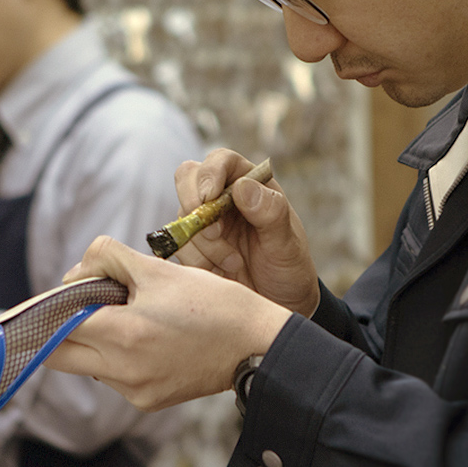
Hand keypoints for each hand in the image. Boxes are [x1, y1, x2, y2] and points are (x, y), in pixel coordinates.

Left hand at [49, 236, 291, 410]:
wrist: (258, 345)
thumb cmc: (212, 303)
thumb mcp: (158, 269)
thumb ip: (107, 260)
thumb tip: (73, 275)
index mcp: (123, 334)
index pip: (56, 325)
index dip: (49, 306)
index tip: (55, 293)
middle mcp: (122, 371)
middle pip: (58, 355)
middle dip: (61, 329)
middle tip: (80, 304)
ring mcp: (134, 391)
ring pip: (86, 366)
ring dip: (91, 342)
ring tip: (125, 317)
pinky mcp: (147, 402)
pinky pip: (113, 379)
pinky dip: (116, 358)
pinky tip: (146, 338)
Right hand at [171, 149, 319, 316]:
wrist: (278, 305)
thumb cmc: (289, 269)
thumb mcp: (287, 245)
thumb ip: (270, 214)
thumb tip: (243, 187)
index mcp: (251, 184)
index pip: (221, 160)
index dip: (209, 173)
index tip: (208, 197)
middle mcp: (223, 196)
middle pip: (188, 177)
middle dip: (194, 205)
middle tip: (214, 234)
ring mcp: (204, 221)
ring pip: (182, 217)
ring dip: (203, 244)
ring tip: (234, 264)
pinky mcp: (192, 247)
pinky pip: (178, 246)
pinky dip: (196, 261)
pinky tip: (221, 272)